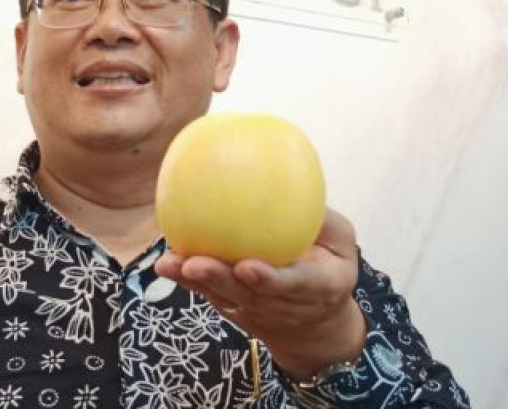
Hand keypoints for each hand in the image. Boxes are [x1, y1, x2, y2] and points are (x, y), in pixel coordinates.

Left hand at [153, 207, 366, 379]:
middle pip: (247, 294)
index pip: (292, 285)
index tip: (247, 266)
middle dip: (219, 280)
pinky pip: (209, 295)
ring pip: (223, 297)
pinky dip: (186, 281)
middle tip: (195, 264)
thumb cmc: (330, 269)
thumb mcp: (343, 245)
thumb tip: (296, 181)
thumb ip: (324, 221)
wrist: (316, 327)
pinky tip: (165, 264)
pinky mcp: (234, 311)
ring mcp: (256, 312)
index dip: (269, 279)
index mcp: (317, 287)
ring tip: (170, 263)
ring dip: (195, 282)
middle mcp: (283, 305)